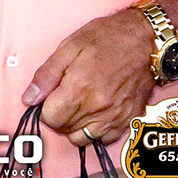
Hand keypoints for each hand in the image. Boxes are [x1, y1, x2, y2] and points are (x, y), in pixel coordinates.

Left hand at [22, 10, 157, 143]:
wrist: (147, 39)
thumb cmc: (109, 38)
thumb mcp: (70, 46)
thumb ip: (47, 75)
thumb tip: (30, 98)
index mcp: (79, 88)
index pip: (49, 118)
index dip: (46, 108)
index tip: (52, 97)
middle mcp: (97, 107)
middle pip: (64, 129)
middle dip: (60, 115)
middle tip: (66, 96)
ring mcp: (114, 116)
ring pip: (82, 139)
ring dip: (76, 126)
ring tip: (80, 105)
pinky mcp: (128, 119)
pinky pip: (104, 139)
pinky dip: (96, 130)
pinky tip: (96, 112)